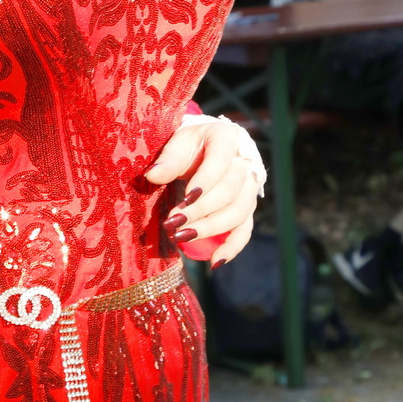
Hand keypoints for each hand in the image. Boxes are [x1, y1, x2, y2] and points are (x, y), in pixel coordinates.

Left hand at [145, 116, 260, 265]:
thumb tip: (152, 176)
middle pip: (230, 192)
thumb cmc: (190, 144)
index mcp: (228, 139)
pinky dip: (231, 248)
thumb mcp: (177, 142)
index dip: (205, 181)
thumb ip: (168, 159)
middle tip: (174, 223)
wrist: (206, 147)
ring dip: (210, 229)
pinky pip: (244, 230)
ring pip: (238, 213)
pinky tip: (214, 262)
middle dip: (201, 210)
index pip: (220, 162)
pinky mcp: (247, 209)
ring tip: (182, 238)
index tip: (186, 198)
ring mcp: (249, 188)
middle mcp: (246, 163)